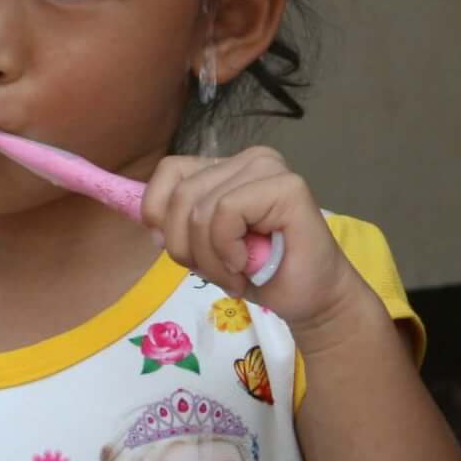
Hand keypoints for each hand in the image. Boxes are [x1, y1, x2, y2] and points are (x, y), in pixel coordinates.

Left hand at [143, 148, 369, 334]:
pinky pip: (226, 211)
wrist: (311, 300)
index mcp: (228, 168)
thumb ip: (179, 223)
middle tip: (219, 272)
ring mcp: (270, 169)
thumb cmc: (261, 274)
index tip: (182, 252)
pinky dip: (227, 249)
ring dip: (210, 257)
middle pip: (181, 195)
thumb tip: (149, 220)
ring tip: (236, 273)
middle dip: (187, 248)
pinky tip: (249, 264)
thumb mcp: (204, 245)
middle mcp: (249, 159)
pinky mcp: (287, 186)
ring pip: (200, 208)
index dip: (160, 214)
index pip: (170, 171)